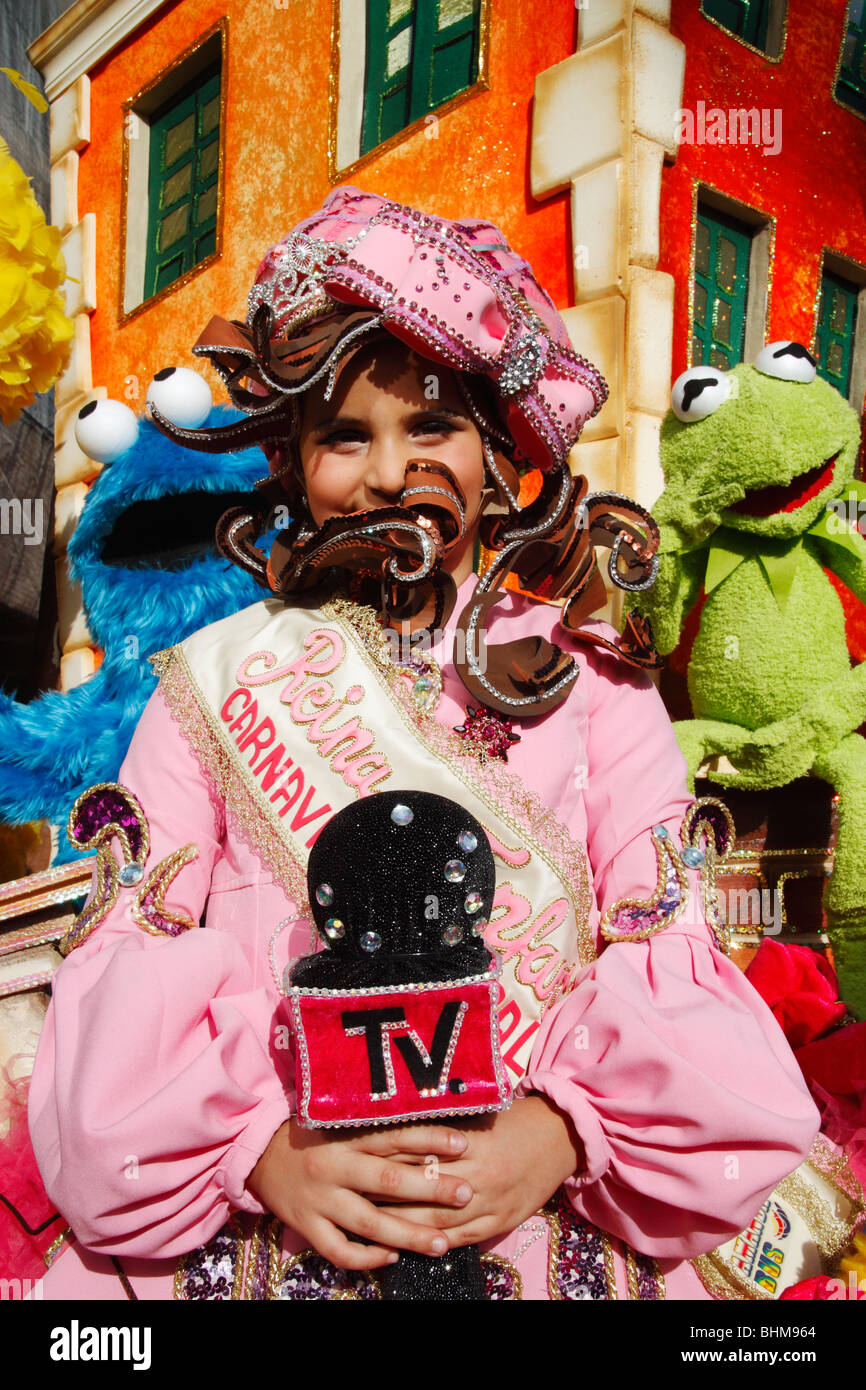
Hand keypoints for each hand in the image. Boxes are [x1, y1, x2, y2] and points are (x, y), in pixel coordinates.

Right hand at [246, 1118, 474, 1269]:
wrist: (260, 1155)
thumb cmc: (313, 1137)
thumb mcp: (342, 1125)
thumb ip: (378, 1133)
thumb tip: (432, 1135)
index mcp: (345, 1136)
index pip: (393, 1135)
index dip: (429, 1140)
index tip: (464, 1145)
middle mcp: (334, 1166)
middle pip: (388, 1181)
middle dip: (431, 1190)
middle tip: (466, 1195)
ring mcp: (320, 1199)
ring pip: (370, 1222)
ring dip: (409, 1234)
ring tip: (442, 1243)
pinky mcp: (307, 1226)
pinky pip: (339, 1250)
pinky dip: (367, 1257)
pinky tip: (392, 1257)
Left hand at [376, 1094, 583, 1246]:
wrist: (558, 1137)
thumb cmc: (512, 1120)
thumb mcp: (477, 1115)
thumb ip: (439, 1126)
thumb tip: (393, 1127)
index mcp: (468, 1141)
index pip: (417, 1152)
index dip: (385, 1159)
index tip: (356, 1161)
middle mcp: (477, 1173)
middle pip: (421, 1189)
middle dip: (384, 1195)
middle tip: (351, 1195)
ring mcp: (489, 1201)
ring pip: (436, 1220)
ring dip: (401, 1226)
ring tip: (369, 1225)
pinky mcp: (499, 1221)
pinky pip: (460, 1238)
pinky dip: (433, 1243)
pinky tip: (409, 1245)